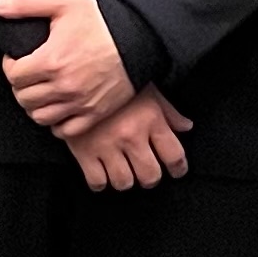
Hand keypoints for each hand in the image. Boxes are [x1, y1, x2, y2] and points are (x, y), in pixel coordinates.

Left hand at [0, 0, 133, 131]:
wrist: (140, 36)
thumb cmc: (102, 21)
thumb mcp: (61, 2)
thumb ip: (24, 4)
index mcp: (51, 60)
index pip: (13, 76)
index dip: (10, 66)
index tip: (16, 60)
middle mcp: (64, 86)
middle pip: (24, 98)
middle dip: (20, 86)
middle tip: (27, 75)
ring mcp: (81, 102)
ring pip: (41, 117)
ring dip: (35, 105)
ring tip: (40, 91)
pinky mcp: (96, 113)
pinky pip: (66, 130)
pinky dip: (56, 122)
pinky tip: (57, 107)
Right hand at [59, 86, 192, 190]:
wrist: (72, 74)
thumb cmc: (111, 79)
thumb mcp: (146, 88)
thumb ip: (168, 111)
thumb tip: (185, 126)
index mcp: (150, 119)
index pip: (175, 156)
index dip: (178, 168)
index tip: (175, 170)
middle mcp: (131, 135)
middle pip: (150, 175)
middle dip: (149, 176)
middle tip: (145, 170)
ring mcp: (106, 145)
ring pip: (124, 181)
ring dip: (125, 179)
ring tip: (121, 170)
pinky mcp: (82, 150)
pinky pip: (97, 181)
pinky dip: (100, 181)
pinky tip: (100, 171)